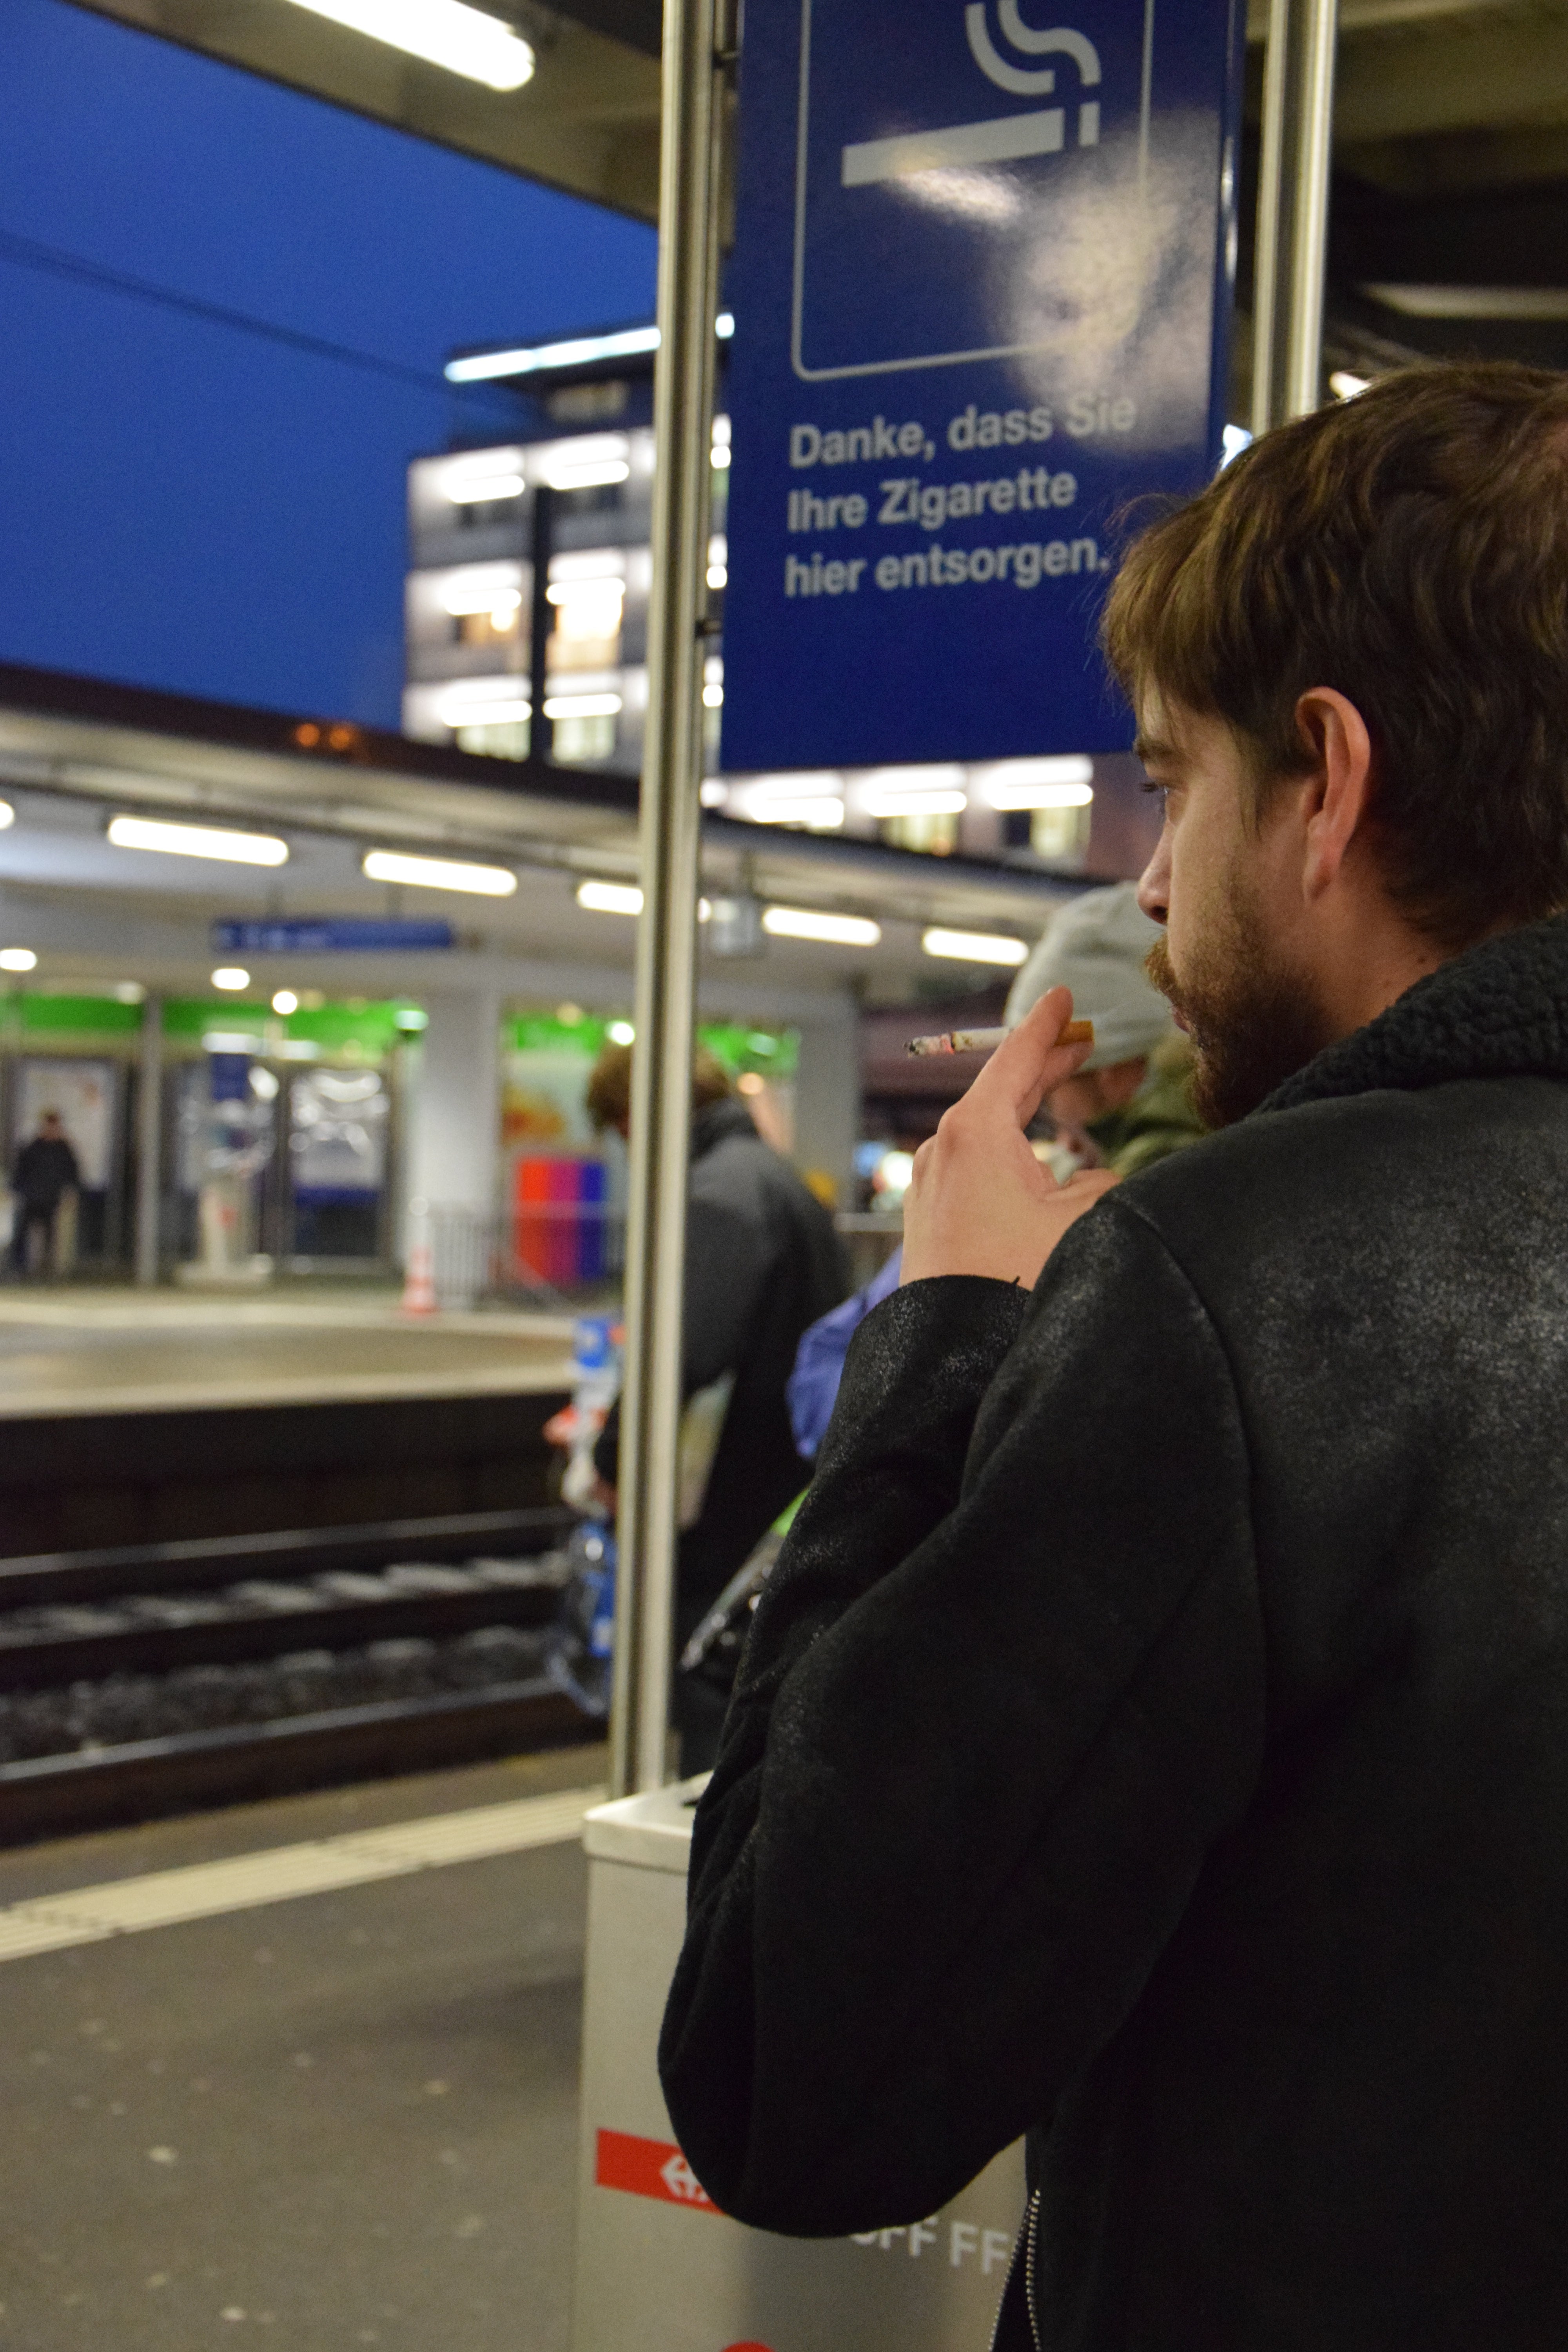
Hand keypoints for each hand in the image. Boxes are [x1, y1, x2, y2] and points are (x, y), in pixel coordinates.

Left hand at [900, 986, 1120, 1287]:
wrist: (955, 1356)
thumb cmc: (1014, 1284)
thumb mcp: (1082, 1222)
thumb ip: (1102, 1184)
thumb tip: (1094, 1182)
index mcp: (974, 1132)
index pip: (1016, 1060)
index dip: (1047, 1026)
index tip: (1063, 996)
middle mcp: (944, 1150)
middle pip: (1001, 1090)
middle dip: (1042, 1065)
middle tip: (1077, 1042)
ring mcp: (930, 1185)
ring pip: (986, 1130)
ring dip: (1023, 1109)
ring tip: (1059, 1092)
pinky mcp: (930, 1220)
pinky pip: (972, 1165)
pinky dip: (1005, 1147)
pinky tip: (1030, 1158)